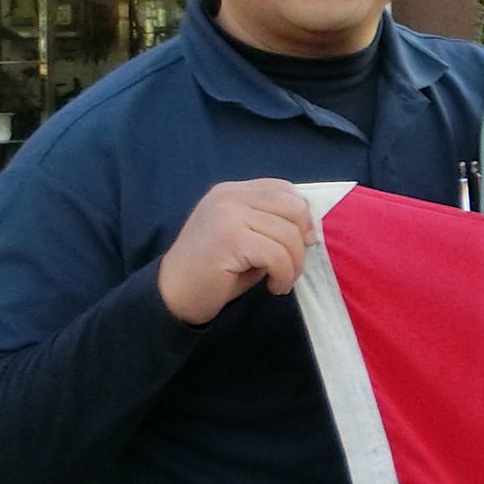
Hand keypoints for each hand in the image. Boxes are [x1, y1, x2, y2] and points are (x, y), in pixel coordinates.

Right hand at [157, 180, 317, 324]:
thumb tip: (309, 229)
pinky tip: (275, 287)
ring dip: (294, 265)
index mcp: (232, 191)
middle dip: (302, 241)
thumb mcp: (244, 237)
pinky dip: (284, 275)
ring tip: (282, 281)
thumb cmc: (213, 271)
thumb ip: (269, 223)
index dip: (302, 216)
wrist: (174, 295)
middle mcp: (229, 196)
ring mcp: (228, 215)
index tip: (303, 242)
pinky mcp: (230, 239)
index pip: (283, 189)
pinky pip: (278, 255)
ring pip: (289, 235)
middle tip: (293, 265)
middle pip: (293, 208)